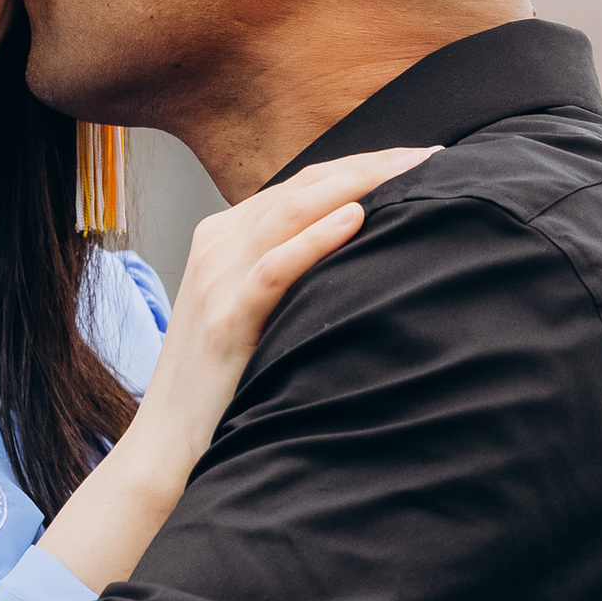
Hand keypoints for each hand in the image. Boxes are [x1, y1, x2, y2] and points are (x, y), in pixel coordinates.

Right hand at [41, 146, 435, 592]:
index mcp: (224, 236)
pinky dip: (315, 238)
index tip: (422, 159)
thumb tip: (362, 254)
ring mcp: (217, 279)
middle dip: (373, 166)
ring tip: (411, 172)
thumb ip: (291, 274)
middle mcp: (217, 246)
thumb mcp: (253, 311)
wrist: (168, 444)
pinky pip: (274, 267)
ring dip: (357, 185)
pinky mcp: (225, 318)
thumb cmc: (223, 382)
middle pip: (305, 186)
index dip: (364, 165)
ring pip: (291, 211)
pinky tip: (356, 219)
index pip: (304, 183)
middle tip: (434, 157)